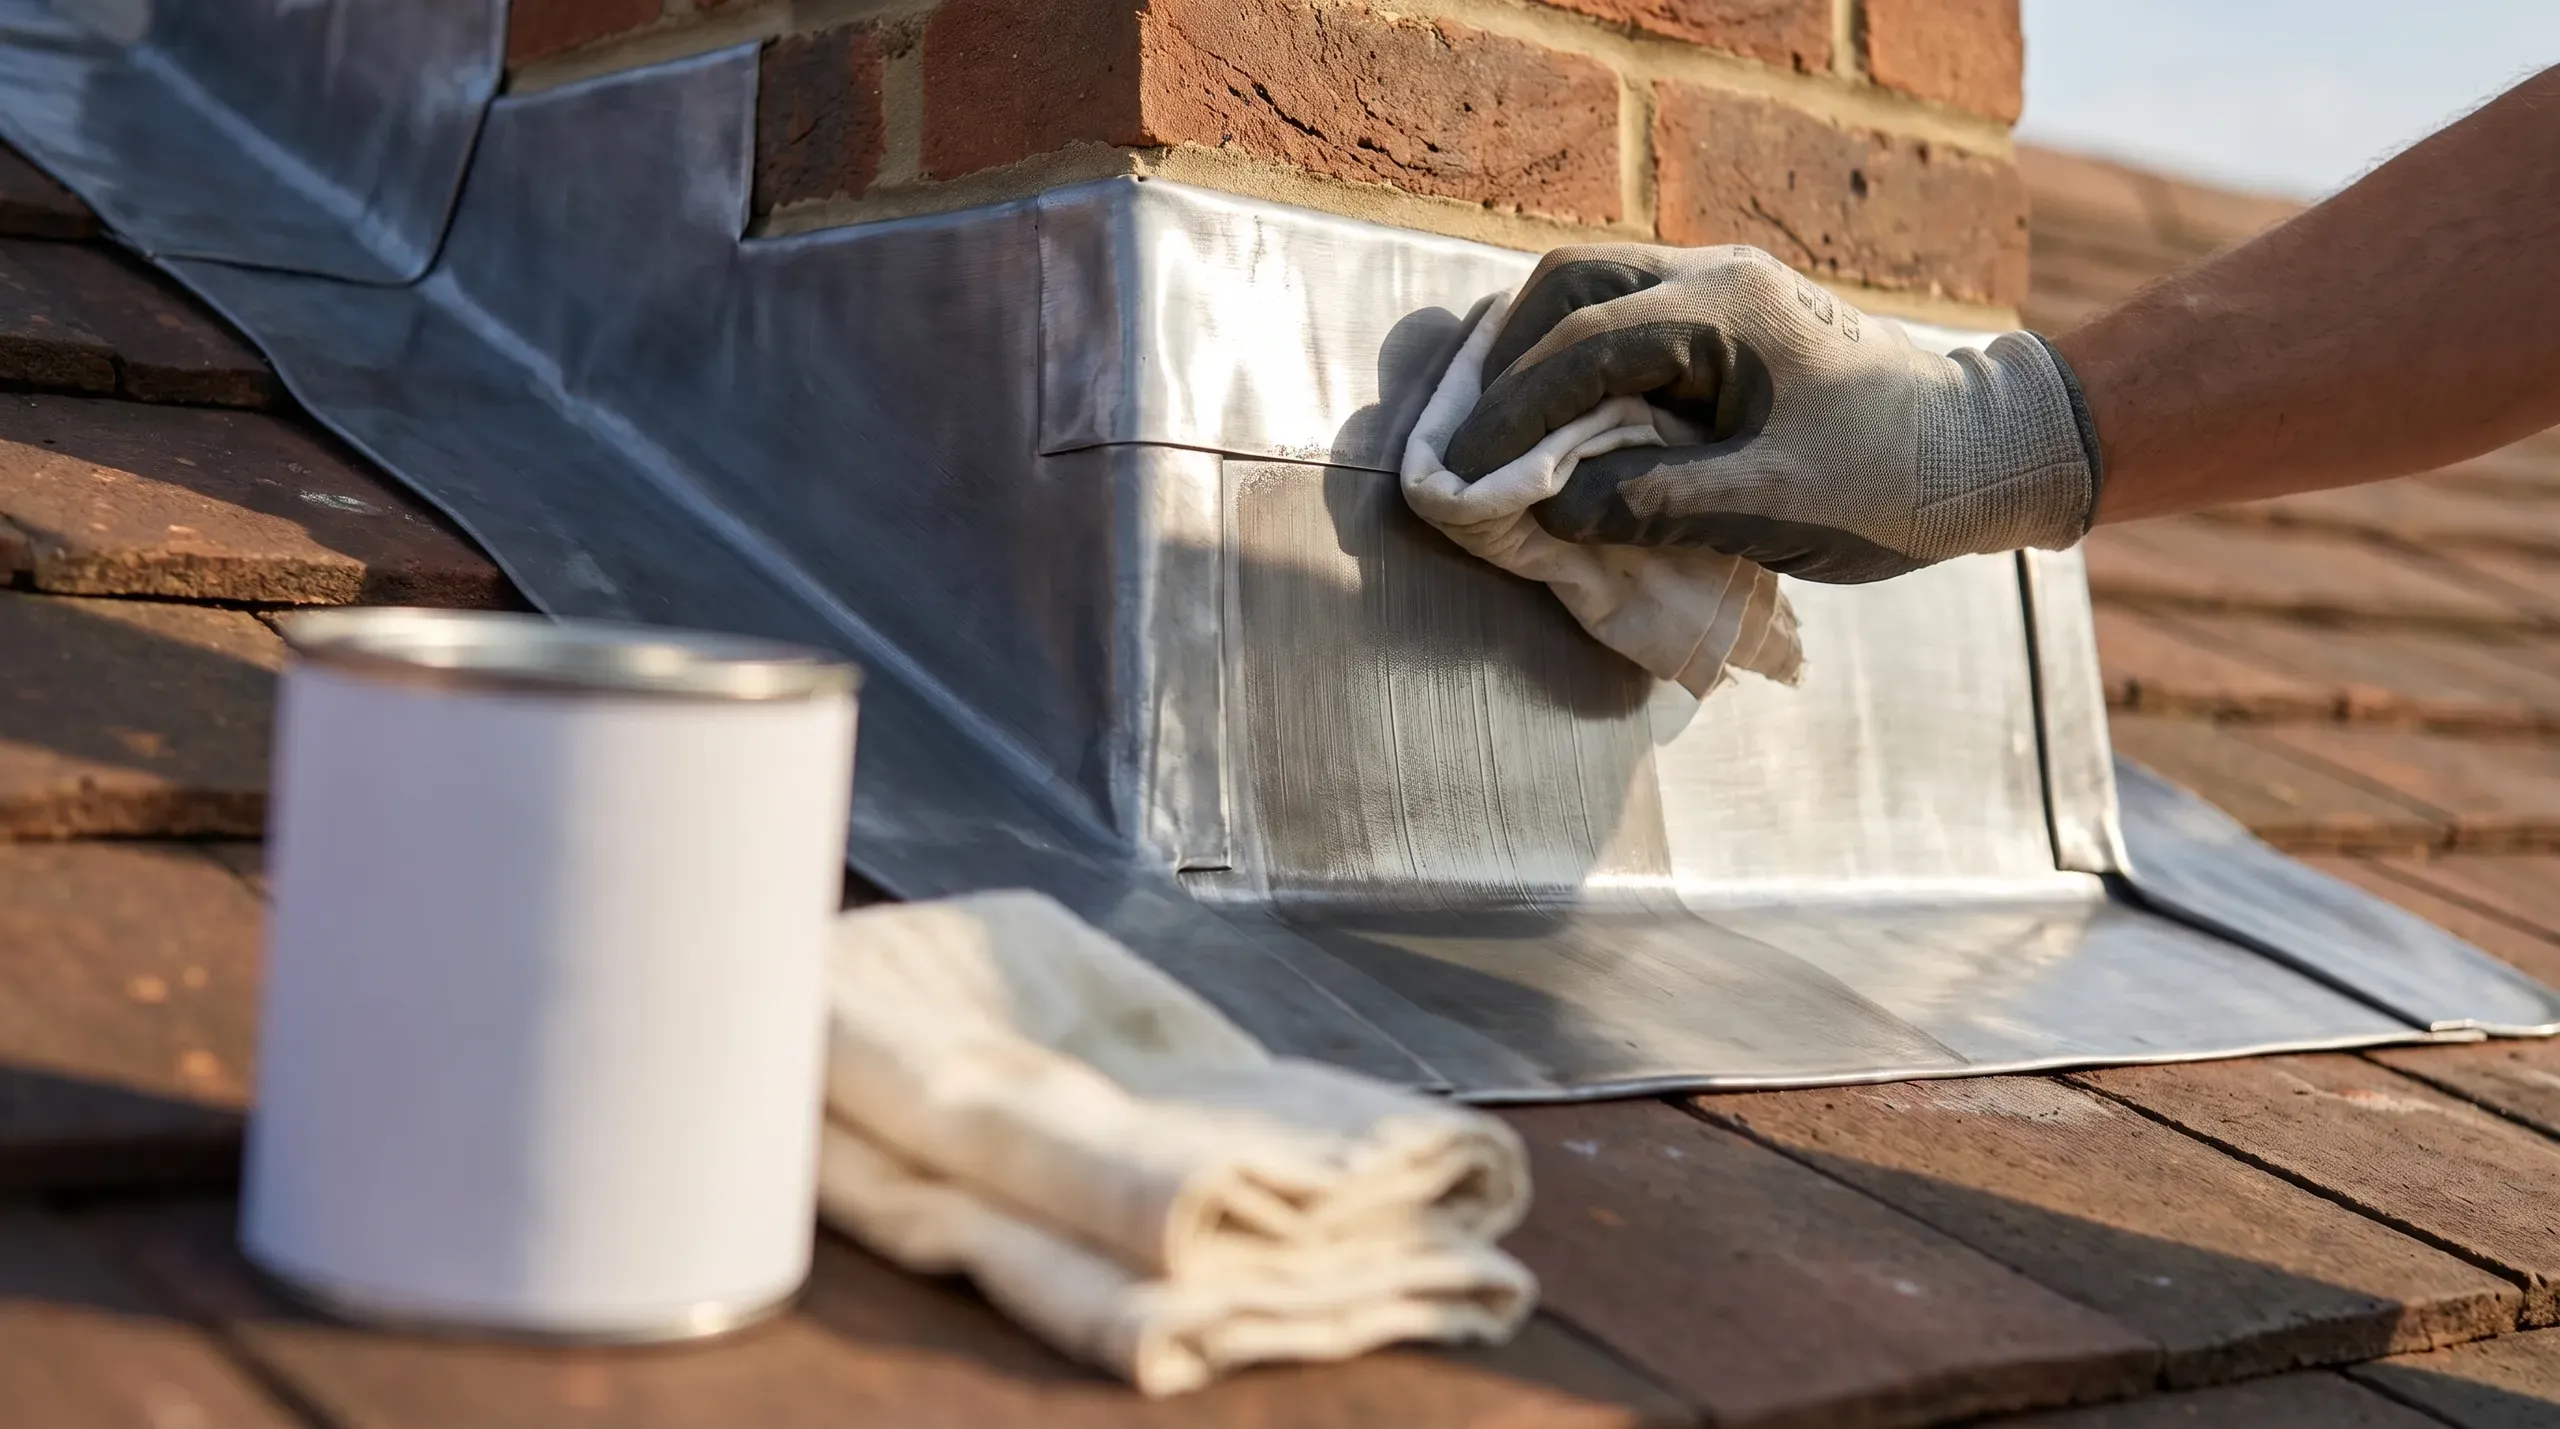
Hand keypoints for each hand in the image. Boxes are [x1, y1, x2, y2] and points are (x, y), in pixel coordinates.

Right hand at [1443, 244, 2102, 583]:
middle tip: (1465, 440)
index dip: (1507, 413)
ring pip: (1593, 294)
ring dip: (1536, 358)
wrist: (1989, 455)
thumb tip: (1547, 510)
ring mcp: (1724, 294)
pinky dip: (1576, 365)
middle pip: (1568, 286)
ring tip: (1498, 433)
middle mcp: (1717, 280)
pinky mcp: (1731, 324)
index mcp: (1725, 311)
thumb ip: (1647, 502)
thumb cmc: (1892, 482)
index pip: (1579, 345)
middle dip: (1504, 362)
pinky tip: (1559, 422)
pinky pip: (1626, 322)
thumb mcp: (1768, 504)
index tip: (1459, 473)